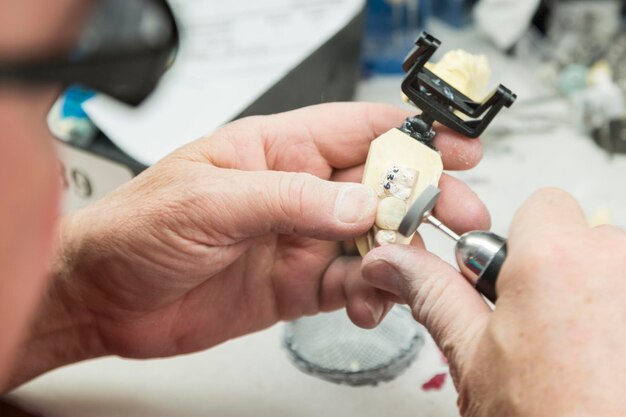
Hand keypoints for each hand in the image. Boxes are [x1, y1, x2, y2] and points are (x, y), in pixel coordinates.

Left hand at [6, 103, 487, 389]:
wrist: (107, 298)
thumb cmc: (136, 229)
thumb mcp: (210, 201)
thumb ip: (289, 201)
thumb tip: (357, 203)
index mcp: (275, 151)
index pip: (357, 130)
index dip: (412, 134)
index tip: (456, 146)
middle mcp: (295, 193)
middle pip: (379, 185)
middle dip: (424, 197)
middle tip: (459, 213)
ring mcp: (299, 240)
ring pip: (373, 239)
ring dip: (404, 252)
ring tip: (419, 269)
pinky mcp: (296, 285)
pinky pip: (351, 285)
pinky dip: (372, 293)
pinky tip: (374, 300)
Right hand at [362, 188, 625, 415]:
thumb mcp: (472, 358)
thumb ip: (433, 293)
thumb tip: (391, 261)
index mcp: (555, 261)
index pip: (542, 204)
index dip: (521, 244)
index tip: (513, 282)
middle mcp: (617, 264)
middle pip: (583, 237)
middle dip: (561, 271)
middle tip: (544, 327)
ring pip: (615, 269)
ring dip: (599, 296)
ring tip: (582, 353)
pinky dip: (618, 317)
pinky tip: (608, 360)